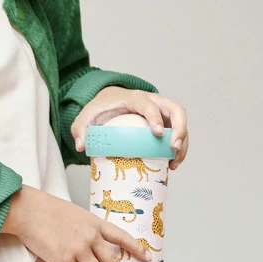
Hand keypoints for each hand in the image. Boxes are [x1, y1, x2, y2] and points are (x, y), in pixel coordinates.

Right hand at [2, 186, 150, 261]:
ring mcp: (78, 249)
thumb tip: (90, 241)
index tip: (147, 258)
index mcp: (95, 223)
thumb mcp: (74, 213)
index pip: (122, 237)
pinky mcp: (64, 259)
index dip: (136, 249)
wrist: (27, 209)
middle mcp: (91, 237)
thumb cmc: (45, 209)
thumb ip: (85, 227)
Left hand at [71, 86, 189, 168]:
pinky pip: (178, 131)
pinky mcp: (166, 121)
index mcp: (133, 98)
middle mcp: (153, 101)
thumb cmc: (101, 108)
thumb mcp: (86, 116)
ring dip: (182, 142)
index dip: (155, 117)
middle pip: (175, 109)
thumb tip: (81, 146)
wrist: (110, 101)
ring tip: (174, 163)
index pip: (148, 104)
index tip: (157, 134)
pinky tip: (172, 163)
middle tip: (173, 148)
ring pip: (181, 122)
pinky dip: (178, 147)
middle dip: (179, 128)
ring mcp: (162, 110)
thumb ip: (80, 128)